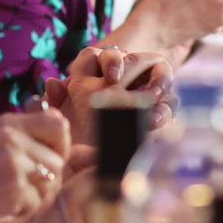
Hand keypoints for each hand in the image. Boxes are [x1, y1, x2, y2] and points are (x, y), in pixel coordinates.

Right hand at [0, 108, 68, 222]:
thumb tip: (63, 125)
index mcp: (9, 123)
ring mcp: (13, 162)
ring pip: (52, 181)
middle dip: (48, 176)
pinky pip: (38, 201)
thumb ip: (27, 135)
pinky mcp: (15, 186)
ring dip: (37, 193)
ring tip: (11, 192)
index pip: (58, 123)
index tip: (46, 159)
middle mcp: (12, 137)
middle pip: (58, 158)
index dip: (60, 145)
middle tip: (23, 183)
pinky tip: (3, 204)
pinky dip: (24, 208)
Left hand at [43, 47, 170, 147]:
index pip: (106, 54)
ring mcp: (147, 93)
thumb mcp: (63, 121)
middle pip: (138, 59)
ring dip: (159, 82)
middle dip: (136, 65)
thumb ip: (56, 102)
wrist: (93, 168)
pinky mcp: (161, 112)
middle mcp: (126, 78)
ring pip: (161, 75)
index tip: (112, 76)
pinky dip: (165, 110)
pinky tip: (155, 121)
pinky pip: (170, 104)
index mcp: (98, 74)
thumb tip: (52, 82)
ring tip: (151, 97)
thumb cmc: (76, 138)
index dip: (110, 60)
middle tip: (135, 86)